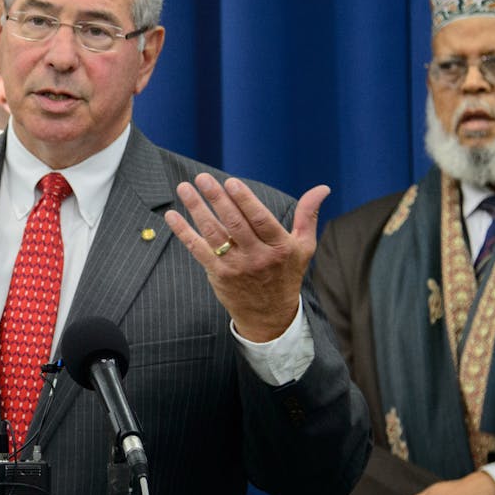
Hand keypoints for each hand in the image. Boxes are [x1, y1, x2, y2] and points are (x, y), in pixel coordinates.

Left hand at [164, 175, 329, 341]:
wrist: (269, 315)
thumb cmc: (286, 274)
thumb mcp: (303, 247)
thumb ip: (308, 216)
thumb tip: (322, 188)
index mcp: (279, 247)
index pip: (259, 219)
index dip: (244, 200)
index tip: (230, 182)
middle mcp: (257, 257)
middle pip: (234, 224)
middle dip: (217, 199)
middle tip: (202, 178)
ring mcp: (236, 267)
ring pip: (213, 234)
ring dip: (197, 210)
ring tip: (185, 189)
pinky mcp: (218, 275)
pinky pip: (198, 250)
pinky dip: (184, 232)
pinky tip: (172, 215)